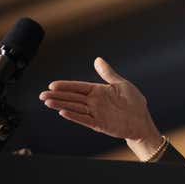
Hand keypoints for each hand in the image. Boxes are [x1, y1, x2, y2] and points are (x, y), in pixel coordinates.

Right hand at [39, 57, 158, 143]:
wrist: (142, 121)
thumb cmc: (134, 102)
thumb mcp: (121, 84)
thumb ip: (108, 73)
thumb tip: (98, 60)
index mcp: (98, 91)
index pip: (78, 87)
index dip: (65, 86)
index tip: (52, 85)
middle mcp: (94, 102)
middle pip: (72, 98)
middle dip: (57, 96)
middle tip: (42, 95)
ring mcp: (96, 113)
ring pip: (75, 108)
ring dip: (61, 105)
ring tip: (48, 102)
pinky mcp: (99, 124)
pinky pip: (84, 119)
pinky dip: (74, 116)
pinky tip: (63, 112)